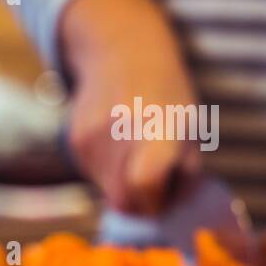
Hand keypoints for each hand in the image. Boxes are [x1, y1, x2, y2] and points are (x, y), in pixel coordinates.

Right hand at [60, 0, 200, 214]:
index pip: (145, 183)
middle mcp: (119, 132)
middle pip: (123, 201)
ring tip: (136, 152)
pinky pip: (94, 175)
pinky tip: (119, 143)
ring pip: (107, 191)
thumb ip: (185, 174)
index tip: (166, 196)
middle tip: (155, 185)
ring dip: (125, 185)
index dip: (156, 202)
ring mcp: (91, 137)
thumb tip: (170, 213)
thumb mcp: (191, 129)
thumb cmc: (168, 96)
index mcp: (157, 128)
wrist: (123, 52)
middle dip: (141, 203)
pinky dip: (109, 171)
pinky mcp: (74, 141)